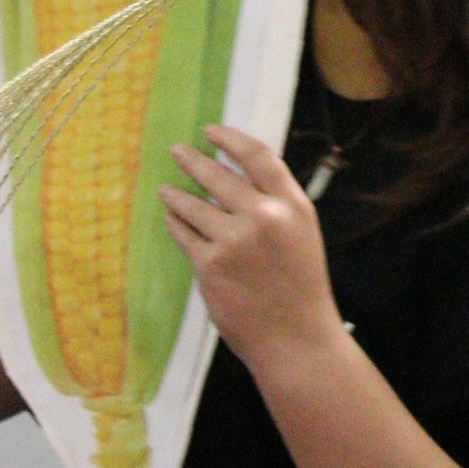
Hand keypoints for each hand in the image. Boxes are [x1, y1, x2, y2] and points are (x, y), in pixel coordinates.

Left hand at [161, 126, 344, 371]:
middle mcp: (265, 215)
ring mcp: (235, 240)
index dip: (231, 139)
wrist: (296, 337)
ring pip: (194, 204)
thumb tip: (240, 180)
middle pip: (220, 175)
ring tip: (166, 189)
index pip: (259, 156)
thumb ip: (277, 206)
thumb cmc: (301, 287)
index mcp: (293, 205)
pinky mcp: (210, 264)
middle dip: (194, 160)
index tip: (212, 130)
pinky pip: (185, 235)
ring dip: (176, 194)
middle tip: (178, 150)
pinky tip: (170, 218)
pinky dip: (175, 224)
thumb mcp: (302, 234)